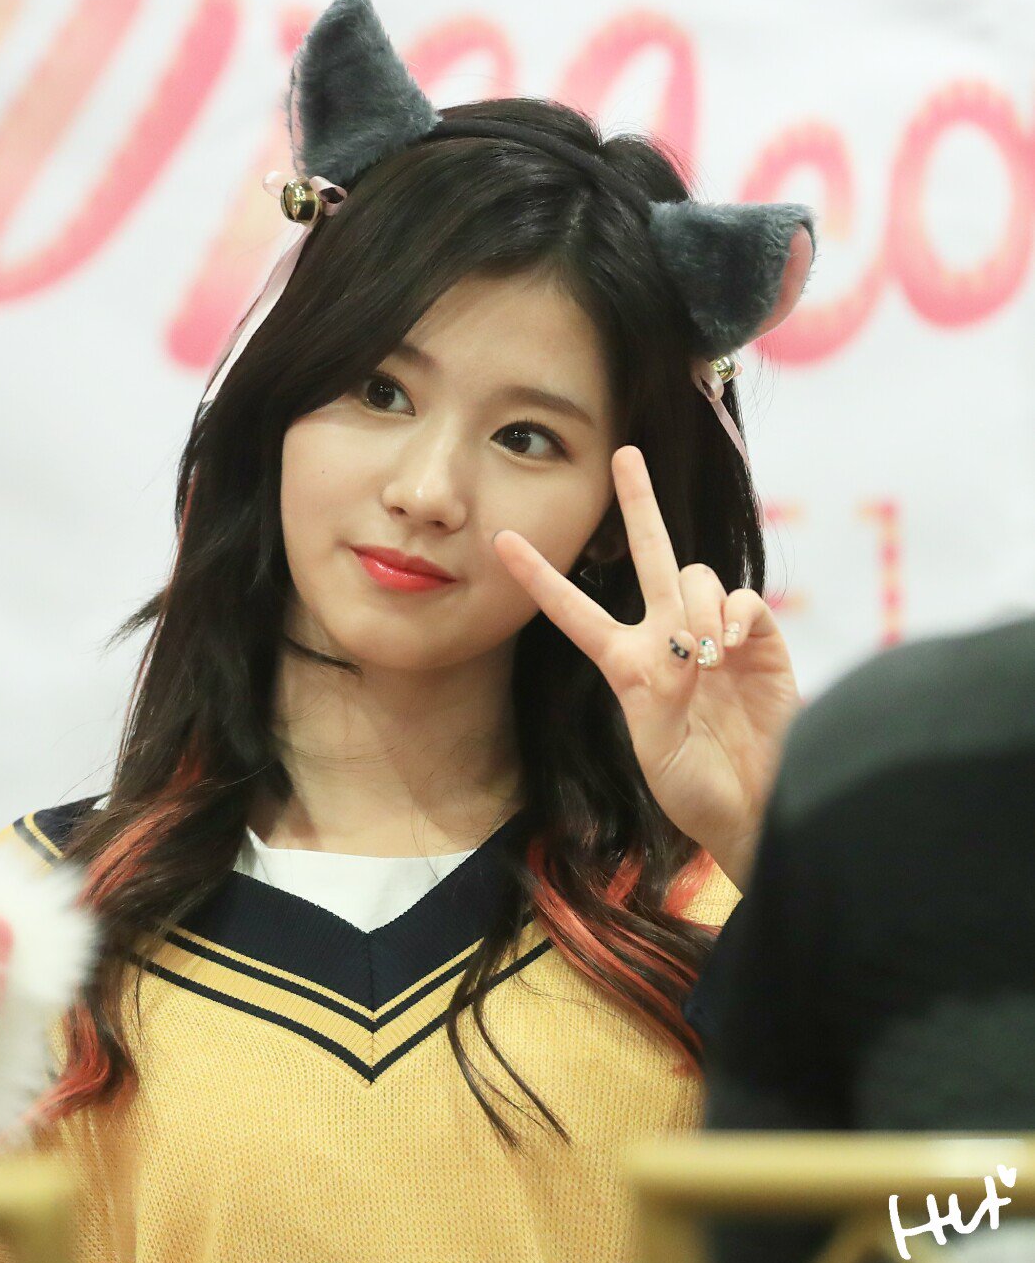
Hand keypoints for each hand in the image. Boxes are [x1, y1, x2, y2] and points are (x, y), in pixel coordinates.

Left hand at [493, 445, 799, 889]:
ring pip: (695, 577)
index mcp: (626, 665)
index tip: (500, 541)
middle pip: (649, 555)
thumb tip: (692, 643)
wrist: (755, 808)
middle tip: (625, 454)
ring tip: (708, 656)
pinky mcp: (761, 643)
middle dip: (639, 502)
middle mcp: (668, 638)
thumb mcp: (659, 746)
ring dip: (698, 606)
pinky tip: (734, 648)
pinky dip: (738, 616)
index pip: (574, 611)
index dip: (540, 578)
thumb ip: (664, 688)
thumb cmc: (696, 790)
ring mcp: (715, 636)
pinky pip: (745, 601)